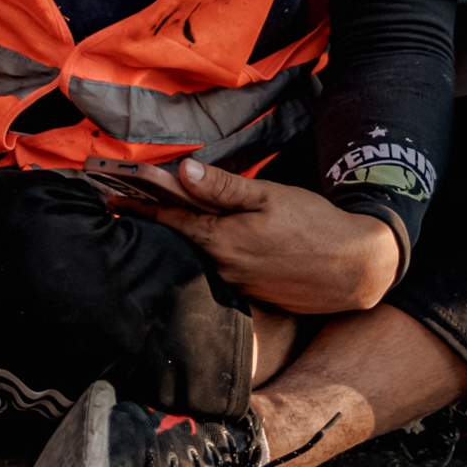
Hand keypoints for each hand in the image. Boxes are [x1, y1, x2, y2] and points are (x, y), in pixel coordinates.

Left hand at [114, 157, 399, 315]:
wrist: (358, 267)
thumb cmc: (315, 225)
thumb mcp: (269, 196)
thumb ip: (223, 187)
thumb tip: (183, 171)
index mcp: (222, 239)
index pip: (169, 218)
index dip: (138, 204)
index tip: (108, 195)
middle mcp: (223, 267)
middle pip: (178, 240)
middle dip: (150, 223)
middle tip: (118, 206)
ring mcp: (237, 285)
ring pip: (197, 258)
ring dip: (176, 241)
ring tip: (152, 222)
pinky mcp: (252, 295)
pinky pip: (218, 272)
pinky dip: (204, 256)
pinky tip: (202, 246)